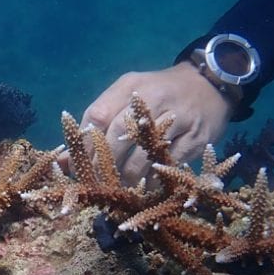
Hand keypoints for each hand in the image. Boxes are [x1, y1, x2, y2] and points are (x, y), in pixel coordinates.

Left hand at [79, 61, 233, 182]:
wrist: (209, 85)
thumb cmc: (158, 93)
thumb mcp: (126, 95)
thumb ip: (96, 121)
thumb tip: (64, 160)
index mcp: (129, 87)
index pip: (97, 116)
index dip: (84, 146)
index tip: (77, 167)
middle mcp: (152, 99)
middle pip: (118, 135)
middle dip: (103, 165)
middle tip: (97, 185)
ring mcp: (177, 118)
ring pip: (143, 154)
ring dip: (127, 177)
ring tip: (119, 190)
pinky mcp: (196, 137)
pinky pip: (169, 164)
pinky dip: (154, 180)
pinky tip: (146, 187)